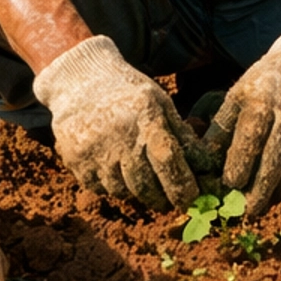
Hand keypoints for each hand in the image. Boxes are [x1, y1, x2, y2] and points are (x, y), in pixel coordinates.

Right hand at [34, 34, 205, 210]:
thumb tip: (206, 165)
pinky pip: (100, 188)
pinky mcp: (75, 161)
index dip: (182, 185)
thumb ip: (181, 133)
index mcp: (145, 117)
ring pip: (123, 191)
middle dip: (162, 198)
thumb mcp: (158, 101)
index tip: (191, 198)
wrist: (79, 80)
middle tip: (170, 200)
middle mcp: (118, 135)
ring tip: (139, 175)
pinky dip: (112, 185)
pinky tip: (113, 167)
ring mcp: (93, 150)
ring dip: (136, 192)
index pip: (168, 160)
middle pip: (145, 185)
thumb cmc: (127, 92)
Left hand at [208, 31, 280, 211]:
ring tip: (261, 204)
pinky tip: (280, 189)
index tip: (230, 183)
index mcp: (262, 99)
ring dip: (278, 188)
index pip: (251, 134)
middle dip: (262, 186)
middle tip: (247, 210)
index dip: (240, 161)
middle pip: (277, 155)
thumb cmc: (264, 88)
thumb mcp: (238, 96)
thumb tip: (200, 162)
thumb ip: (219, 128)